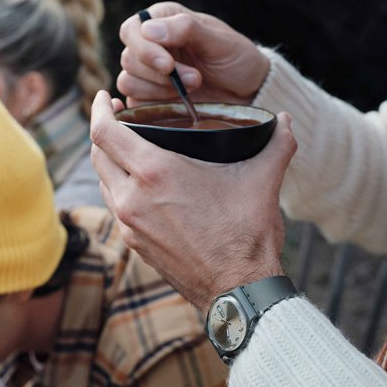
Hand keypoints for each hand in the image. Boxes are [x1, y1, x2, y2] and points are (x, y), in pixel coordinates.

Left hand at [90, 91, 296, 312]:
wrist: (238, 290)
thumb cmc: (247, 235)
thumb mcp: (263, 181)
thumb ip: (277, 144)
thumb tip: (287, 120)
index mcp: (156, 174)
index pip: (105, 132)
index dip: (99, 109)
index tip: (104, 97)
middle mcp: (133, 199)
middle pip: (98, 154)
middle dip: (104, 131)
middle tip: (119, 119)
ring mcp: (131, 226)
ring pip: (104, 183)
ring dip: (110, 162)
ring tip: (129, 151)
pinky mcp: (137, 245)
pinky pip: (117, 207)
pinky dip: (121, 189)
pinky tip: (142, 188)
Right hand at [117, 2, 269, 107]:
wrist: (249, 93)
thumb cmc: (237, 60)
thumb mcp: (220, 41)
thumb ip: (186, 29)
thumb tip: (148, 29)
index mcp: (164, 22)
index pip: (132, 30)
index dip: (145, 49)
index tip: (168, 65)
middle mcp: (152, 46)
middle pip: (129, 59)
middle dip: (161, 75)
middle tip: (196, 79)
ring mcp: (149, 75)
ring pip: (129, 82)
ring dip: (160, 90)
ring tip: (194, 89)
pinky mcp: (151, 100)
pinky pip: (135, 104)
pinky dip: (155, 106)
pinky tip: (179, 103)